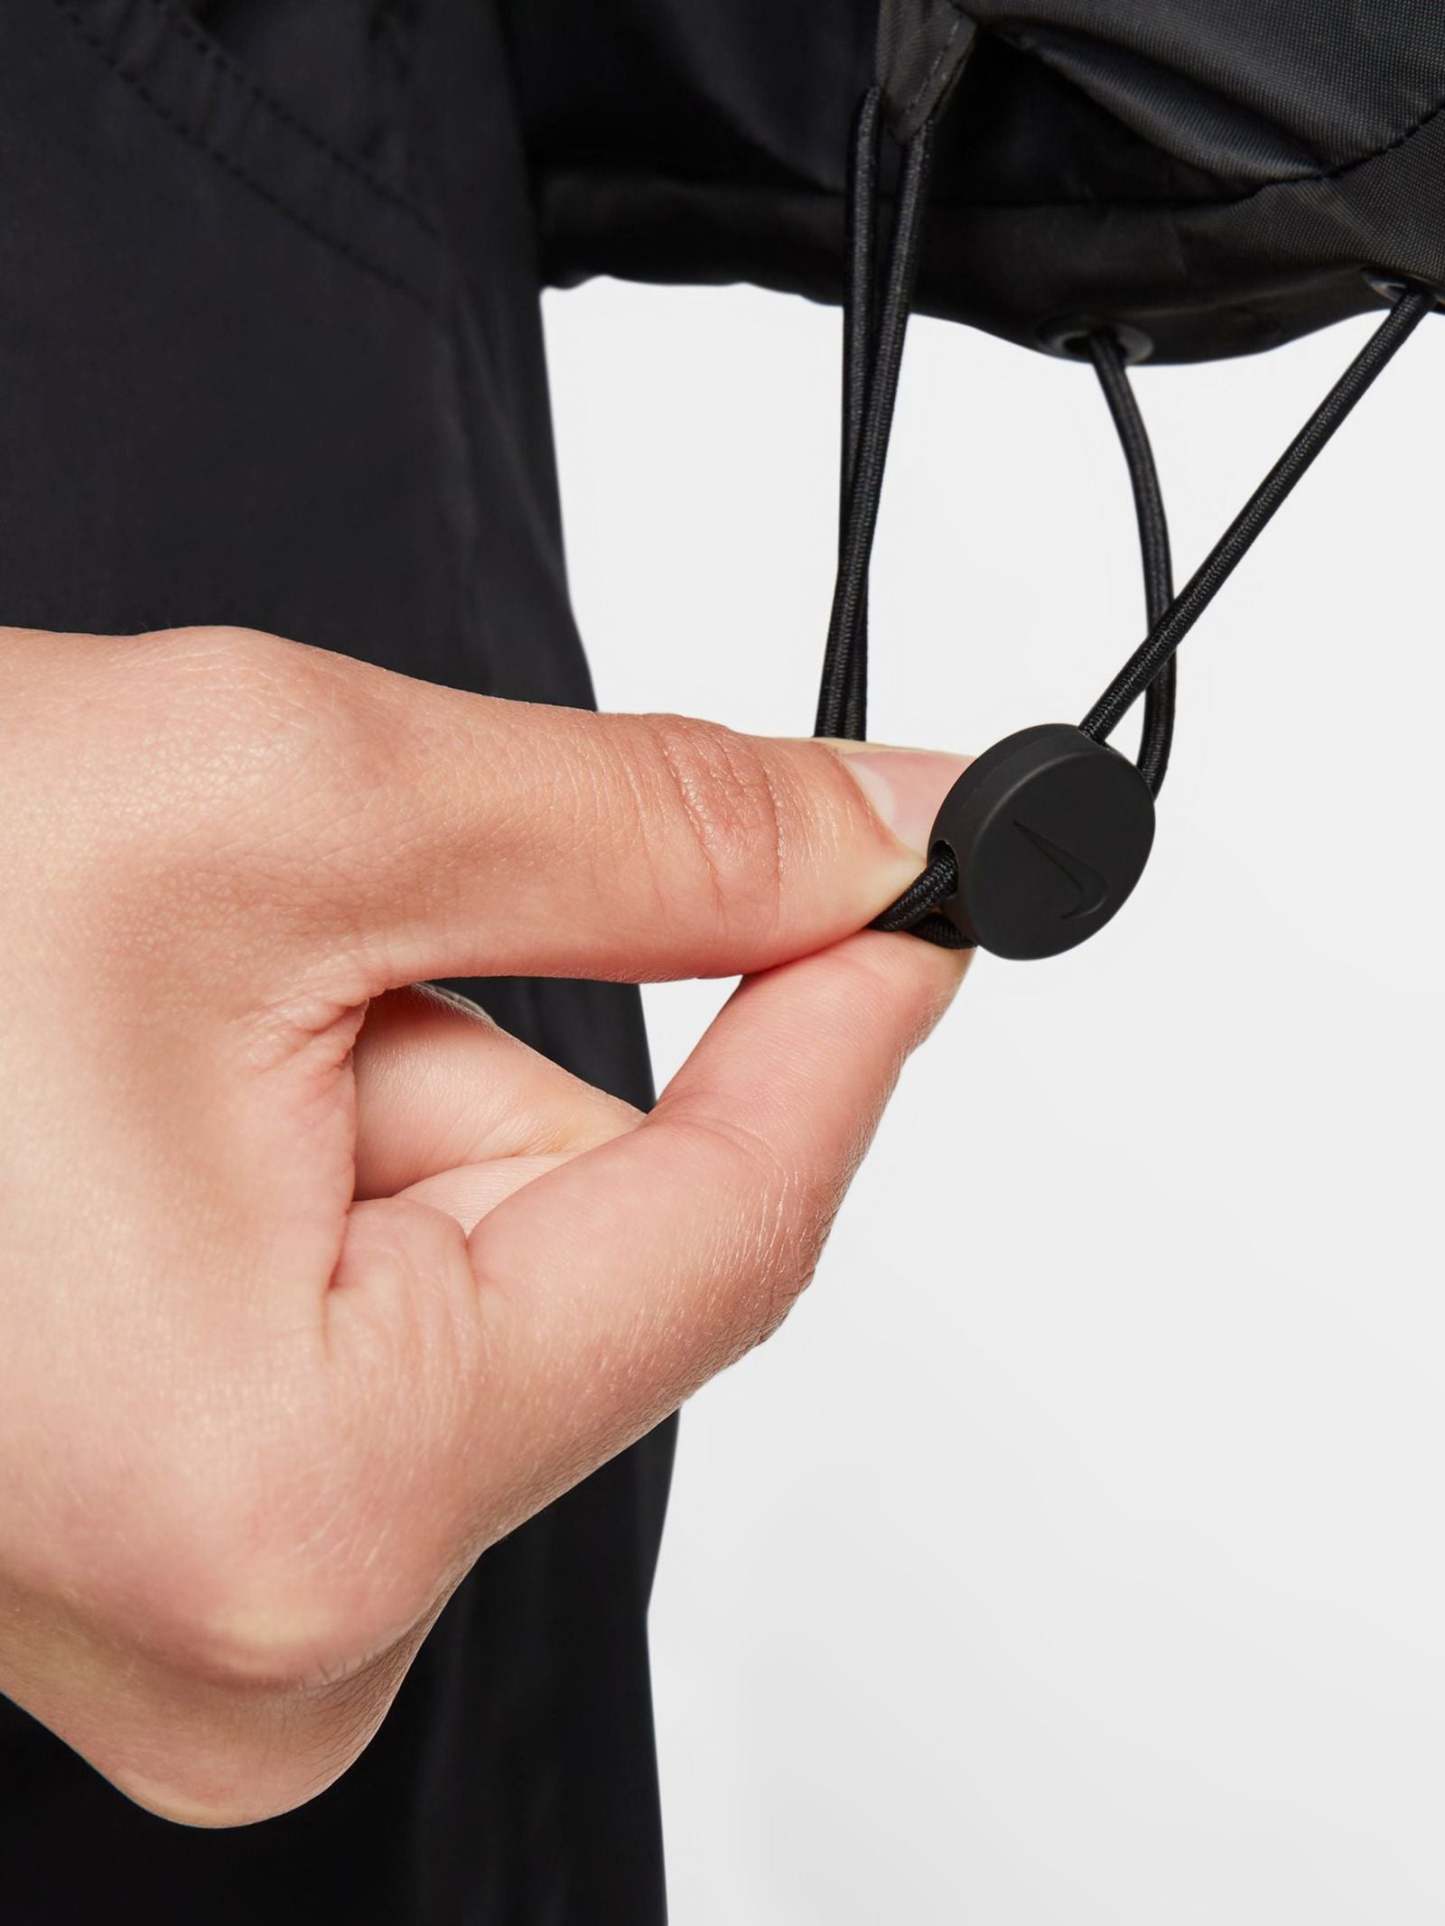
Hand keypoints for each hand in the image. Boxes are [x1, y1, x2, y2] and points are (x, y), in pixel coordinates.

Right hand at [0, 624, 966, 1823]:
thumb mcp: (280, 806)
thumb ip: (644, 835)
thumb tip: (882, 841)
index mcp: (293, 1496)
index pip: (730, 1237)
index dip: (844, 1030)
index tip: (919, 890)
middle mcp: (260, 1634)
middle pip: (579, 1255)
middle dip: (471, 1062)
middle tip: (267, 972)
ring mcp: (213, 1618)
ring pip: (476, 1275)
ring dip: (370, 1113)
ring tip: (137, 1060)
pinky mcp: (183, 1553)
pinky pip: (376, 1321)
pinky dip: (316, 1182)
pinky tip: (131, 1134)